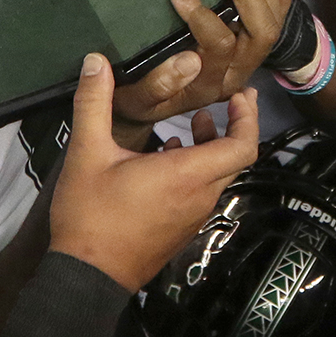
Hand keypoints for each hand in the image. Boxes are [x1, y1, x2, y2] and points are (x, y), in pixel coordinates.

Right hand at [52, 53, 257, 290]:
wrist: (87, 276)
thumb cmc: (91, 216)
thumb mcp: (87, 153)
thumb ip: (94, 103)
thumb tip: (95, 60)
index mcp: (187, 176)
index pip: (243, 147)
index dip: (248, 118)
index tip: (240, 94)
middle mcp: (199, 197)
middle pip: (235, 158)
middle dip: (234, 125)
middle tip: (224, 98)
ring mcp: (192, 216)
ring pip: (218, 176)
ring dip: (213, 147)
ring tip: (195, 122)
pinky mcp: (180, 230)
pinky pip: (203, 192)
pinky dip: (199, 168)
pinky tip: (170, 156)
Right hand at [108, 0, 289, 137]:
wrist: (152, 103)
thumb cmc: (140, 96)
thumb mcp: (138, 98)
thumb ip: (158, 84)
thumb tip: (190, 60)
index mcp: (210, 85)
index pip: (221, 46)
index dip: (202, 15)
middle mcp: (236, 73)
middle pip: (260, 33)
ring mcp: (247, 60)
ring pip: (273, 23)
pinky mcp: (251, 46)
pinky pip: (277, 18)